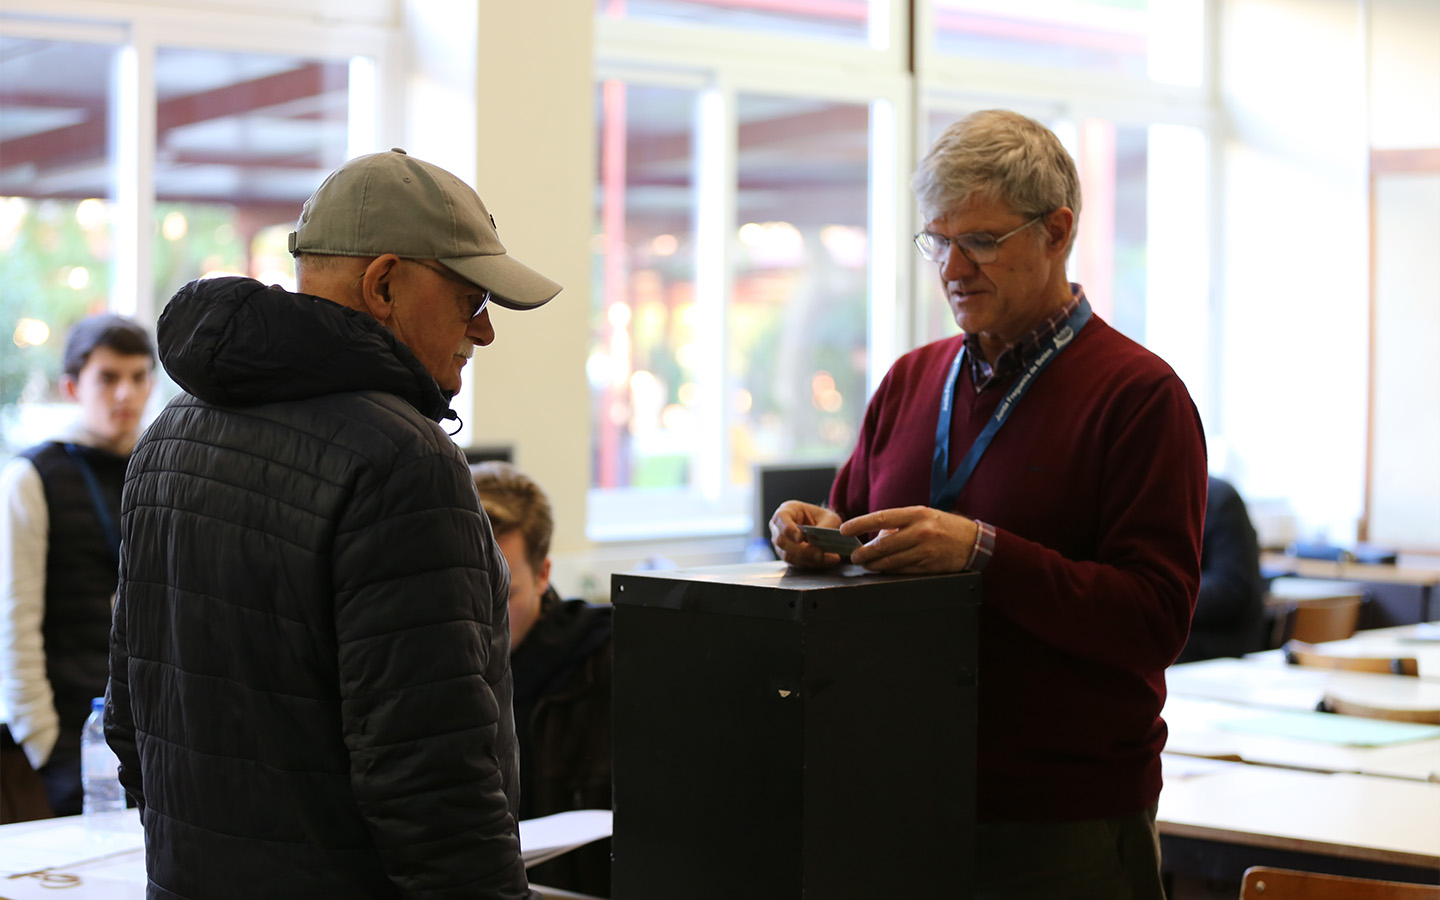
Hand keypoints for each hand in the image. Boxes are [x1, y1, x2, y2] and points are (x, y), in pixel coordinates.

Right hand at [769, 500, 843, 568]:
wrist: (823, 527)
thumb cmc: (822, 518)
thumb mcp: (829, 517)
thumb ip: (824, 527)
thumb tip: (820, 541)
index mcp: (787, 510)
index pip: (781, 519)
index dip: (788, 529)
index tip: (800, 538)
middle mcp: (779, 527)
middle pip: (783, 541)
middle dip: (803, 550)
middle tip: (820, 554)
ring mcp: (780, 544)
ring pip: (789, 555)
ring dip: (809, 559)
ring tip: (830, 559)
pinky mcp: (787, 556)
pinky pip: (796, 563)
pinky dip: (811, 564)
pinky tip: (826, 562)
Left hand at [841, 506, 977, 573]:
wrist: (973, 542)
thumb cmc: (943, 526)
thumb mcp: (923, 516)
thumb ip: (898, 524)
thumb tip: (875, 538)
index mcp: (916, 514)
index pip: (881, 517)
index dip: (860, 524)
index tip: (844, 530)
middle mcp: (920, 531)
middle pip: (883, 546)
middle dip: (864, 553)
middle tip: (854, 557)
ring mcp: (925, 551)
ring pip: (890, 561)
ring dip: (873, 565)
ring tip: (866, 565)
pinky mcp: (928, 566)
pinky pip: (902, 571)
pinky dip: (889, 570)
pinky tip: (882, 569)